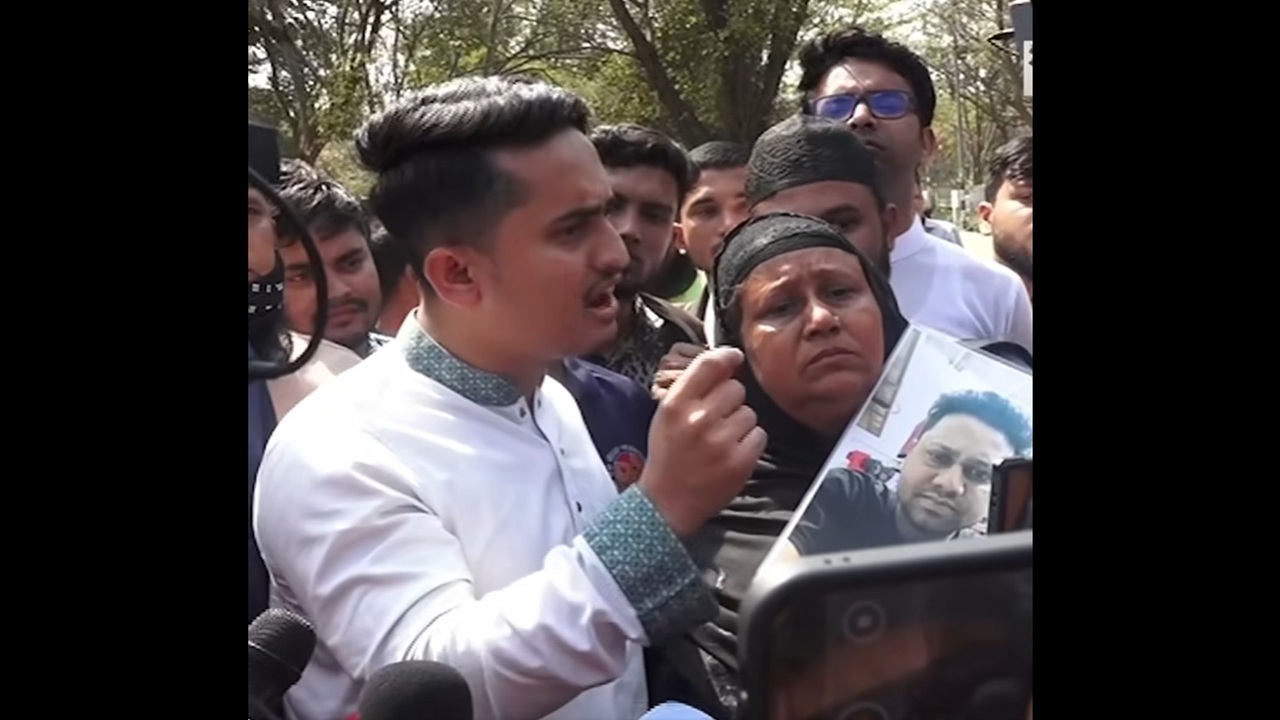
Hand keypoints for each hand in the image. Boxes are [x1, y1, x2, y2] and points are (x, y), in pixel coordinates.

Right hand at [640, 347, 766, 536]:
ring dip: (740, 425)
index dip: (726, 356)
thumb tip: (728, 360)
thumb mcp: (667, 415)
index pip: (708, 365)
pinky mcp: (740, 461)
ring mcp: (721, 441)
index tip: (735, 357)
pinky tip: (731, 454)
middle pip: (736, 389)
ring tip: (721, 442)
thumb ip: (693, 387)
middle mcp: (699, 419)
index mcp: (676, 405)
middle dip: (730, 402)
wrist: (667, 503)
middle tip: (715, 422)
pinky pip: (759, 436)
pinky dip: (750, 444)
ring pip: (750, 413)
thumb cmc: (669, 455)